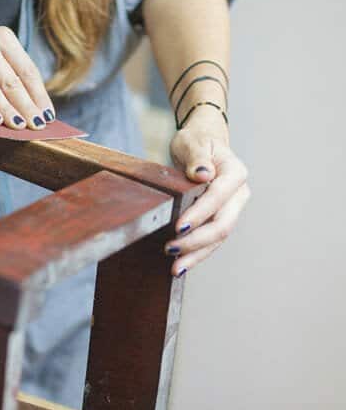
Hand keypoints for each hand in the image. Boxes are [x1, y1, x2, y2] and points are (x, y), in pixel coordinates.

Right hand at [0, 21, 54, 129]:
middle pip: (11, 81)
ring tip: (19, 127)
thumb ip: (10, 73)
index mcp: (3, 37)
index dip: (39, 94)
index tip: (48, 114)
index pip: (27, 70)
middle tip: (37, 125)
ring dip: (7, 110)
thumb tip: (34, 107)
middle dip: (26, 106)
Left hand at [165, 109, 250, 276]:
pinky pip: (212, 241)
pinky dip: (197, 254)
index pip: (218, 196)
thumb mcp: (193, 141)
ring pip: (218, 237)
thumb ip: (197, 156)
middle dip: (197, 240)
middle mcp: (238, 194)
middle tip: (170, 248)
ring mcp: (232, 209)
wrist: (203, 144)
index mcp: (235, 172)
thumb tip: (202, 174)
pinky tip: (181, 265)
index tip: (179, 226)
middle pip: (222, 223)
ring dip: (197, 254)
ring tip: (175, 267)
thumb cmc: (197, 141)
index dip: (199, 213)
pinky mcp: (221, 219)